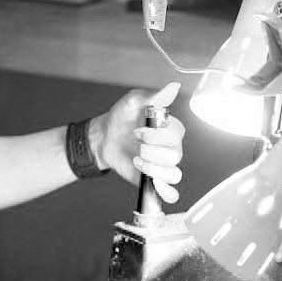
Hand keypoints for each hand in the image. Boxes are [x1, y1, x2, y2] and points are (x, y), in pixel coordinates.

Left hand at [90, 81, 186, 203]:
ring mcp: (164, 165)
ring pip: (174, 174)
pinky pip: (171, 193)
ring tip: (137, 160)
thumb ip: (155, 96)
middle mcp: (171, 148)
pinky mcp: (154, 180)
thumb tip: (174, 86)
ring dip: (154, 168)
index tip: (137, 131)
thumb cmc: (122, 117)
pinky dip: (166, 192)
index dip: (156, 135)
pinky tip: (154, 183)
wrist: (105, 137)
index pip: (176, 135)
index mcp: (171, 129)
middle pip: (175, 156)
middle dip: (152, 151)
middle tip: (136, 145)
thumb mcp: (134, 101)